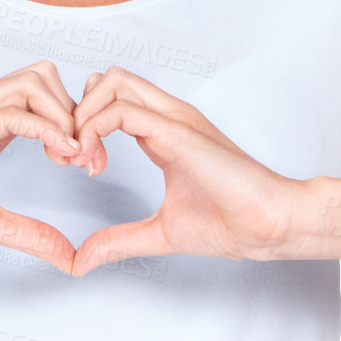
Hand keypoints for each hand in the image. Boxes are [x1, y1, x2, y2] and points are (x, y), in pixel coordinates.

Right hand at [0, 61, 84, 273]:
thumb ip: (29, 234)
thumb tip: (69, 258)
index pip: (47, 98)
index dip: (77, 125)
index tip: (91, 165)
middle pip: (45, 77)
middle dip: (76, 113)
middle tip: (85, 159)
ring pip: (32, 83)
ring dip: (62, 115)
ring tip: (71, 156)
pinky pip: (7, 113)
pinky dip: (42, 127)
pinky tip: (60, 152)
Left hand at [64, 66, 304, 275]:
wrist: (269, 226)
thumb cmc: (229, 224)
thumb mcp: (159, 233)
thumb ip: (118, 241)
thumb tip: (81, 261)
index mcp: (164, 132)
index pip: (111, 99)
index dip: (83, 126)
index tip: (78, 167)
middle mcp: (168, 117)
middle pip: (107, 79)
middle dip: (77, 112)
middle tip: (72, 158)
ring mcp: (175, 120)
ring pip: (112, 82)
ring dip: (84, 116)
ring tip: (83, 159)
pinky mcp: (179, 132)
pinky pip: (123, 110)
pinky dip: (95, 129)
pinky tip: (95, 164)